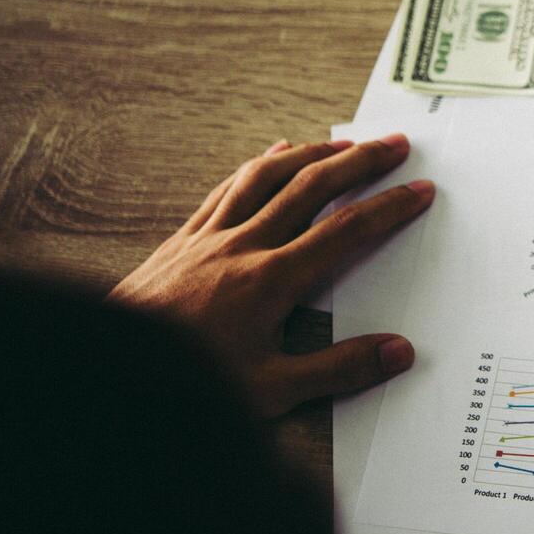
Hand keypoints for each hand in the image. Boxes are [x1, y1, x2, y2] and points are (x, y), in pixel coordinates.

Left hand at [108, 134, 432, 417]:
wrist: (115, 370)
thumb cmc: (188, 384)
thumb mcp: (272, 391)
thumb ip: (339, 369)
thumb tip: (397, 352)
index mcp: (272, 281)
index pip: (346, 231)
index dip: (389, 207)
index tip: (418, 191)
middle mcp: (244, 246)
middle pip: (312, 186)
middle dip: (360, 161)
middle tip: (394, 145)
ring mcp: (210, 237)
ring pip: (268, 175)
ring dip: (311, 152)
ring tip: (344, 143)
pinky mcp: (184, 239)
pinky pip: (227, 187)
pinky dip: (258, 165)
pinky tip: (273, 152)